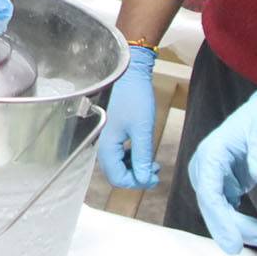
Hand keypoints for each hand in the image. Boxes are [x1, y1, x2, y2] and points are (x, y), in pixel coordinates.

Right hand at [97, 46, 160, 188]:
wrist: (129, 72)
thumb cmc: (135, 98)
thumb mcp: (142, 130)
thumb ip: (142, 157)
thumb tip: (144, 180)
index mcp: (106, 145)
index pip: (118, 178)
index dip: (137, 182)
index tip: (154, 177)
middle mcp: (101, 144)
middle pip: (116, 173)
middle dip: (136, 176)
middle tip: (155, 171)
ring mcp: (105, 137)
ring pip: (117, 164)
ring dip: (134, 167)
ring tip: (152, 162)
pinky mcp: (111, 131)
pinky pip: (118, 153)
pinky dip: (131, 157)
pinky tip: (142, 152)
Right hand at [187, 75, 256, 254]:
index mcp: (212, 153)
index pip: (209, 193)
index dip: (220, 221)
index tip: (235, 245)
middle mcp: (207, 168)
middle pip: (215, 210)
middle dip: (243, 229)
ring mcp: (214, 179)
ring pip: (222, 216)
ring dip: (248, 230)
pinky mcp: (225, 187)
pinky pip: (230, 214)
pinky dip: (247, 226)